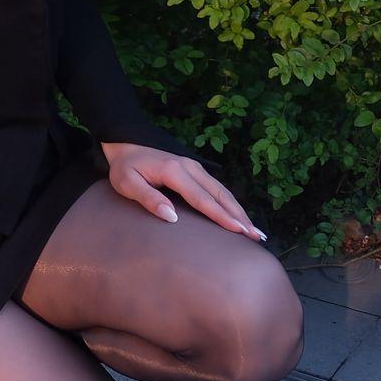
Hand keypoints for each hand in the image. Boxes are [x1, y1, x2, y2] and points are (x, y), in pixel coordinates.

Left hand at [100, 142, 266, 240]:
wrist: (125, 144)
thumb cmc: (124, 167)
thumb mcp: (127, 183)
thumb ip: (148, 198)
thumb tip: (171, 217)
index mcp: (174, 171)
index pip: (201, 198)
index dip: (221, 216)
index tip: (238, 230)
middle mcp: (190, 167)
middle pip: (220, 195)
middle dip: (239, 216)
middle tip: (256, 236)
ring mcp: (195, 167)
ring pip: (222, 191)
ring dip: (239, 211)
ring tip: (254, 230)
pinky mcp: (195, 170)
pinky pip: (217, 189)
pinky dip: (231, 203)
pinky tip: (239, 216)